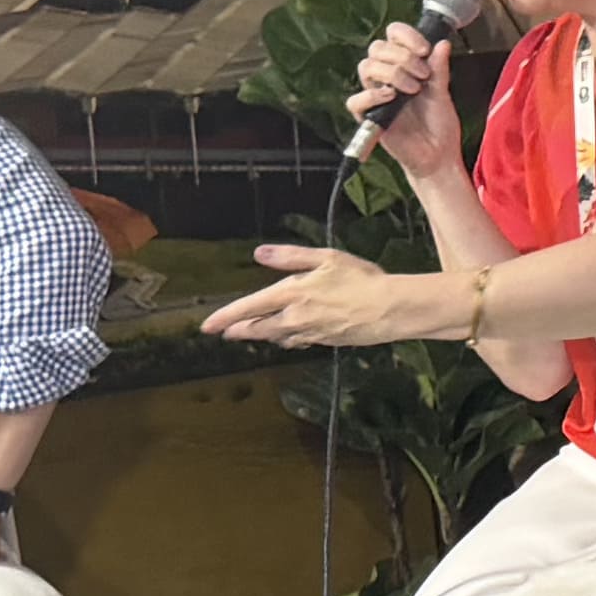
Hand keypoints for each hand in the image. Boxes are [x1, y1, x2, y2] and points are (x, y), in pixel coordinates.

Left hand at [207, 242, 459, 350]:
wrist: (389, 310)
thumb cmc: (360, 278)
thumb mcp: (326, 258)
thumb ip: (291, 257)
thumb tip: (260, 254)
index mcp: (291, 294)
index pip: (249, 308)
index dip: (226, 317)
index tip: (206, 326)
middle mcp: (295, 318)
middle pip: (258, 329)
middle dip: (239, 330)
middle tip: (224, 333)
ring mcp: (309, 333)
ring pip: (276, 337)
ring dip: (261, 335)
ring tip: (250, 332)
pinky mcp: (324, 341)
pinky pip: (297, 341)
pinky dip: (286, 337)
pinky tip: (286, 335)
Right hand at [347, 20, 464, 174]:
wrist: (438, 154)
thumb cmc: (439, 125)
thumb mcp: (442, 92)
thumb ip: (439, 68)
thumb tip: (442, 43)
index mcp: (404, 66)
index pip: (392, 36)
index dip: (405, 36)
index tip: (424, 49)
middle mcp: (387, 78)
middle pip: (376, 48)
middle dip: (402, 56)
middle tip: (423, 74)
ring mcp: (376, 96)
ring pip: (366, 67)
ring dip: (392, 73)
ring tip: (413, 89)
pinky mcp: (369, 117)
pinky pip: (356, 100)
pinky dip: (372, 95)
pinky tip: (391, 97)